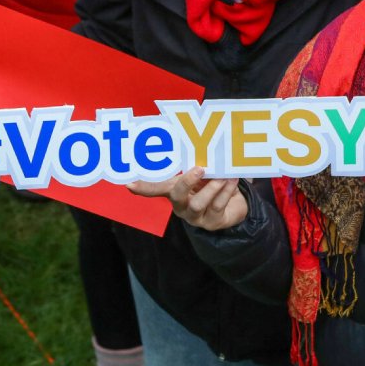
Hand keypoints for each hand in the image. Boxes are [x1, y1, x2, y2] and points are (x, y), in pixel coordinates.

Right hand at [129, 167, 249, 229]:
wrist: (235, 206)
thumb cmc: (213, 185)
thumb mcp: (204, 174)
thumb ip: (199, 163)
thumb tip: (202, 143)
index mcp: (175, 191)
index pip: (155, 189)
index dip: (143, 187)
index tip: (129, 184)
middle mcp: (182, 206)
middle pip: (176, 196)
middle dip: (186, 182)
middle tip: (199, 169)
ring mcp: (196, 217)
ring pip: (198, 204)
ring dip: (212, 187)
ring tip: (223, 176)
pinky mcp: (212, 222)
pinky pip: (217, 206)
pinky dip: (226, 191)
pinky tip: (232, 180)